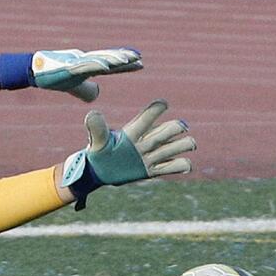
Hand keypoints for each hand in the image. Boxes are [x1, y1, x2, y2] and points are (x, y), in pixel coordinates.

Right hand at [30, 47, 142, 101]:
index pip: (110, 65)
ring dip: (113, 59)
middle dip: (123, 58)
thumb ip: (85, 90)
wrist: (31, 71)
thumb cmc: (50, 76)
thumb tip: (96, 95)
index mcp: (87, 66)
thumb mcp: (72, 85)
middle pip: (107, 58)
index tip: (141, 64)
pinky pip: (83, 65)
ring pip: (98, 59)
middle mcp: (84, 60)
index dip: (125, 65)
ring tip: (128, 59)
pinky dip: (96, 64)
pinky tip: (107, 66)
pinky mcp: (67, 66)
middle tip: (139, 58)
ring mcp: (75, 62)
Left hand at [62, 99, 193, 207]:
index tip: (163, 104)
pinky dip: (183, 165)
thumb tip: (92, 113)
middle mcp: (147, 140)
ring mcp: (152, 155)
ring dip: (183, 145)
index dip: (157, 109)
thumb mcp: (97, 141)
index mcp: (134, 131)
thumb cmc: (98, 152)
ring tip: (177, 150)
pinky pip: (177, 166)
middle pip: (171, 128)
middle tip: (172, 132)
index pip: (148, 117)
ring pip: (180, 144)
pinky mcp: (154, 169)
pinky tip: (181, 165)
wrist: (99, 172)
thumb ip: (97, 129)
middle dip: (175, 128)